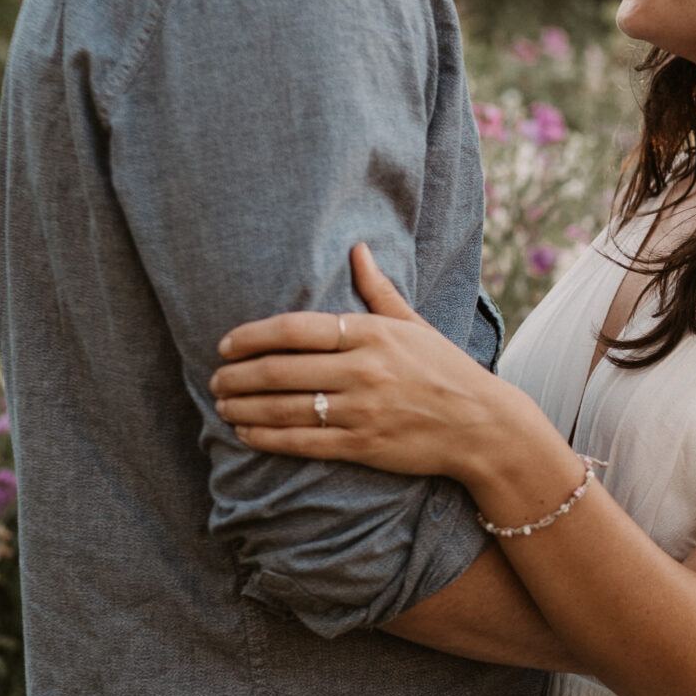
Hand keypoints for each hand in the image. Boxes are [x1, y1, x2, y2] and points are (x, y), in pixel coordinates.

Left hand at [212, 244, 533, 482]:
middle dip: (239, 376)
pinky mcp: (363, 445)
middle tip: (214, 379)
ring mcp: (362, 410)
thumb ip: (379, 289)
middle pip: (282, 370)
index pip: (297, 328)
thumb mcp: (414, 323)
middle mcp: (363, 370)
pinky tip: (246, 435)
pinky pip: (303, 442)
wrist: (481, 425)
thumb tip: (357, 249)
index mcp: (372, 333)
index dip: (254, 335)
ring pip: (286, 407)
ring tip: (222, 405)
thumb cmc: (445, 369)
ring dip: (246, 408)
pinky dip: (268, 439)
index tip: (226, 344)